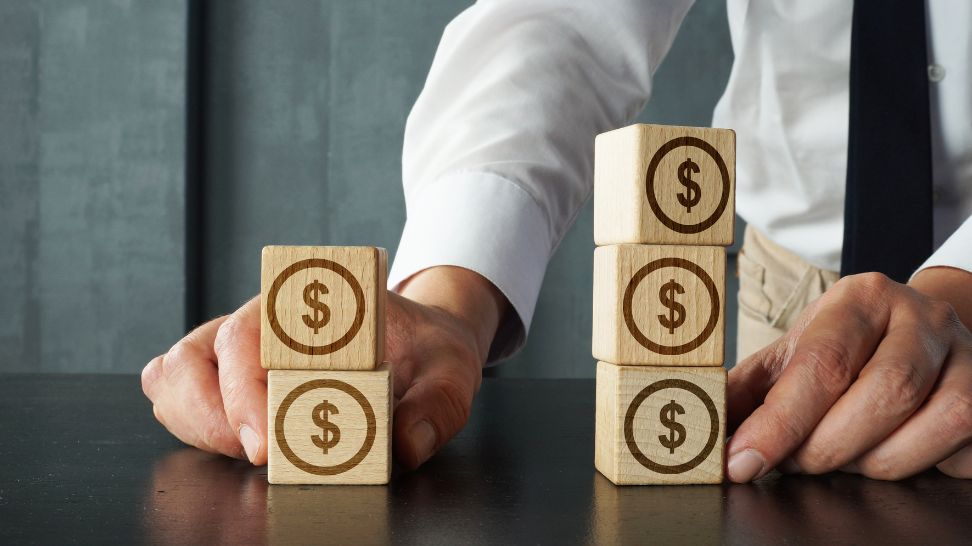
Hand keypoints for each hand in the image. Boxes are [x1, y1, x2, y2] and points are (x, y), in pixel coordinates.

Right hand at [141, 266, 506, 468]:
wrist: (420, 345)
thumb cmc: (425, 350)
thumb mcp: (450, 370)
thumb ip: (437, 405)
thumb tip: (407, 445)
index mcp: (311, 303)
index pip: (247, 332)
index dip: (243, 390)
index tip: (266, 445)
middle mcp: (263, 320)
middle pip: (194, 355)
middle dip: (212, 416)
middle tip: (259, 458)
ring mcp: (239, 348)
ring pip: (174, 373)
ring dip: (196, 421)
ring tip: (246, 453)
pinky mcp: (229, 378)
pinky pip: (180, 394)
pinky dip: (192, 424)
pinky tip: (235, 445)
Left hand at [727, 268, 971, 481]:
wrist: (916, 332)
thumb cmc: (844, 348)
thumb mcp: (790, 356)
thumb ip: (748, 390)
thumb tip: (702, 430)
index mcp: (861, 299)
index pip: (821, 363)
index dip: (780, 422)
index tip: (744, 461)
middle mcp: (922, 319)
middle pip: (880, 396)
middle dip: (825, 447)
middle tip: (796, 461)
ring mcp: (967, 357)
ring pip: (926, 429)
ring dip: (871, 462)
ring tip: (842, 454)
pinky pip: (959, 451)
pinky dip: (915, 466)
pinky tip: (886, 453)